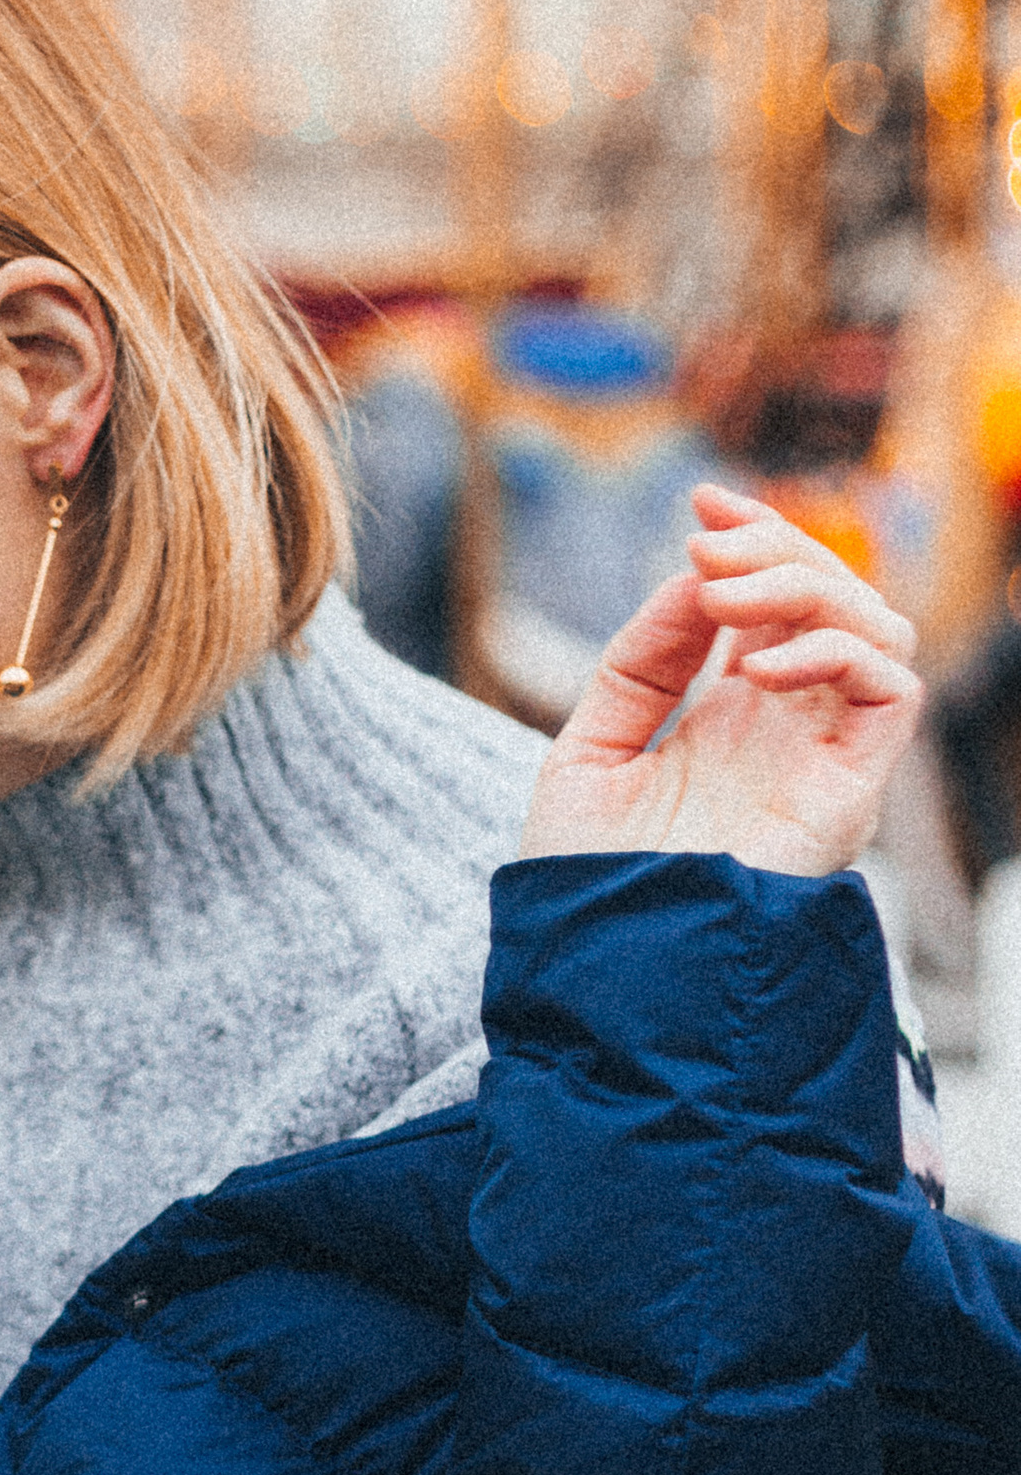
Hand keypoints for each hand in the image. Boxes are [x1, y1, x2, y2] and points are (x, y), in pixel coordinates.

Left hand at [515, 484, 922, 877]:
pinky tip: (752, 667)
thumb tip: (690, 580)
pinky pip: (889, 692)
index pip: (776, 603)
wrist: (598, 972)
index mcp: (731, 718)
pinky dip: (834, 651)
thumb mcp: (588, 751)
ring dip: (807, 584)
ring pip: (876, 628)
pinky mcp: (849, 795)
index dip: (756, 538)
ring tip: (720, 591)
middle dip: (778, 545)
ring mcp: (821, 760)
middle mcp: (786, 732)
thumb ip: (638, 666)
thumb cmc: (586, 884)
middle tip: (704, 538)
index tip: (700, 502)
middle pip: (832, 600)